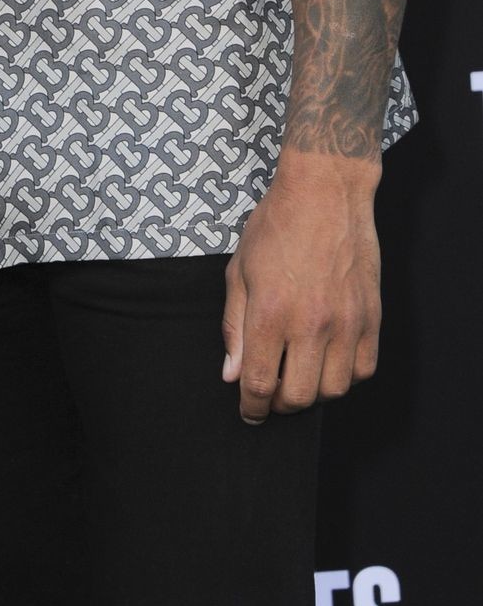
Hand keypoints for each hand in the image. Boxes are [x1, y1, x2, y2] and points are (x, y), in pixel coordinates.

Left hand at [222, 148, 380, 423]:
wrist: (325, 193)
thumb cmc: (275, 226)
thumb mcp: (239, 271)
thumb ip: (235, 327)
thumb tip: (233, 374)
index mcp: (271, 313)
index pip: (261, 384)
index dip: (252, 407)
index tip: (249, 413)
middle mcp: (311, 324)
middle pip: (299, 397)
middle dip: (280, 403)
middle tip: (272, 391)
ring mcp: (347, 322)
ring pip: (334, 390)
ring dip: (314, 392)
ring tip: (300, 374)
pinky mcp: (371, 317)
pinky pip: (363, 370)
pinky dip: (345, 377)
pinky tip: (329, 362)